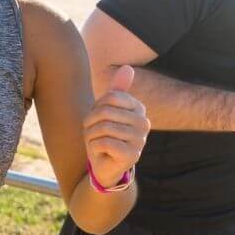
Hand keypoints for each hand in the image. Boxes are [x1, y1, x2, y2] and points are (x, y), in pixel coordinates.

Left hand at [84, 65, 148, 187]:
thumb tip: (128, 67)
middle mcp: (144, 123)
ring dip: (91, 137)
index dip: (96, 108)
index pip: (110, 97)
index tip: (97, 120)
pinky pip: (103, 142)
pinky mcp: (132, 155)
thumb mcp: (107, 111)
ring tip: (97, 144)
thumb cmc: (105, 136)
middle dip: (91, 124)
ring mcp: (140, 140)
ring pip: (103, 128)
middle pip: (105, 112)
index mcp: (139, 109)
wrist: (105, 167)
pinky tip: (101, 153)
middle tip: (94, 134)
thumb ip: (117, 91)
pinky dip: (95, 148)